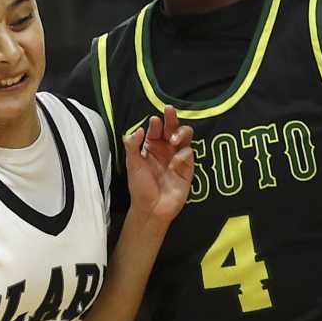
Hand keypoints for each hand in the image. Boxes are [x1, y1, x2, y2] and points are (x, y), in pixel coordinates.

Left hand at [123, 108, 195, 230]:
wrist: (151, 209)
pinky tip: (175, 163)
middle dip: (172, 118)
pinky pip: (189, 154)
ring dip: (181, 133)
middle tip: (170, 111)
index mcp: (151, 147)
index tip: (154, 121)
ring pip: (185, 136)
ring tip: (173, 139)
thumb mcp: (132, 165)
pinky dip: (183, 155)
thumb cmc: (140, 188)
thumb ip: (132, 146)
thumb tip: (137, 130)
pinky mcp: (188, 168)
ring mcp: (178, 157)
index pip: (156, 129)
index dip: (156, 123)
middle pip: (172, 128)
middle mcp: (166, 149)